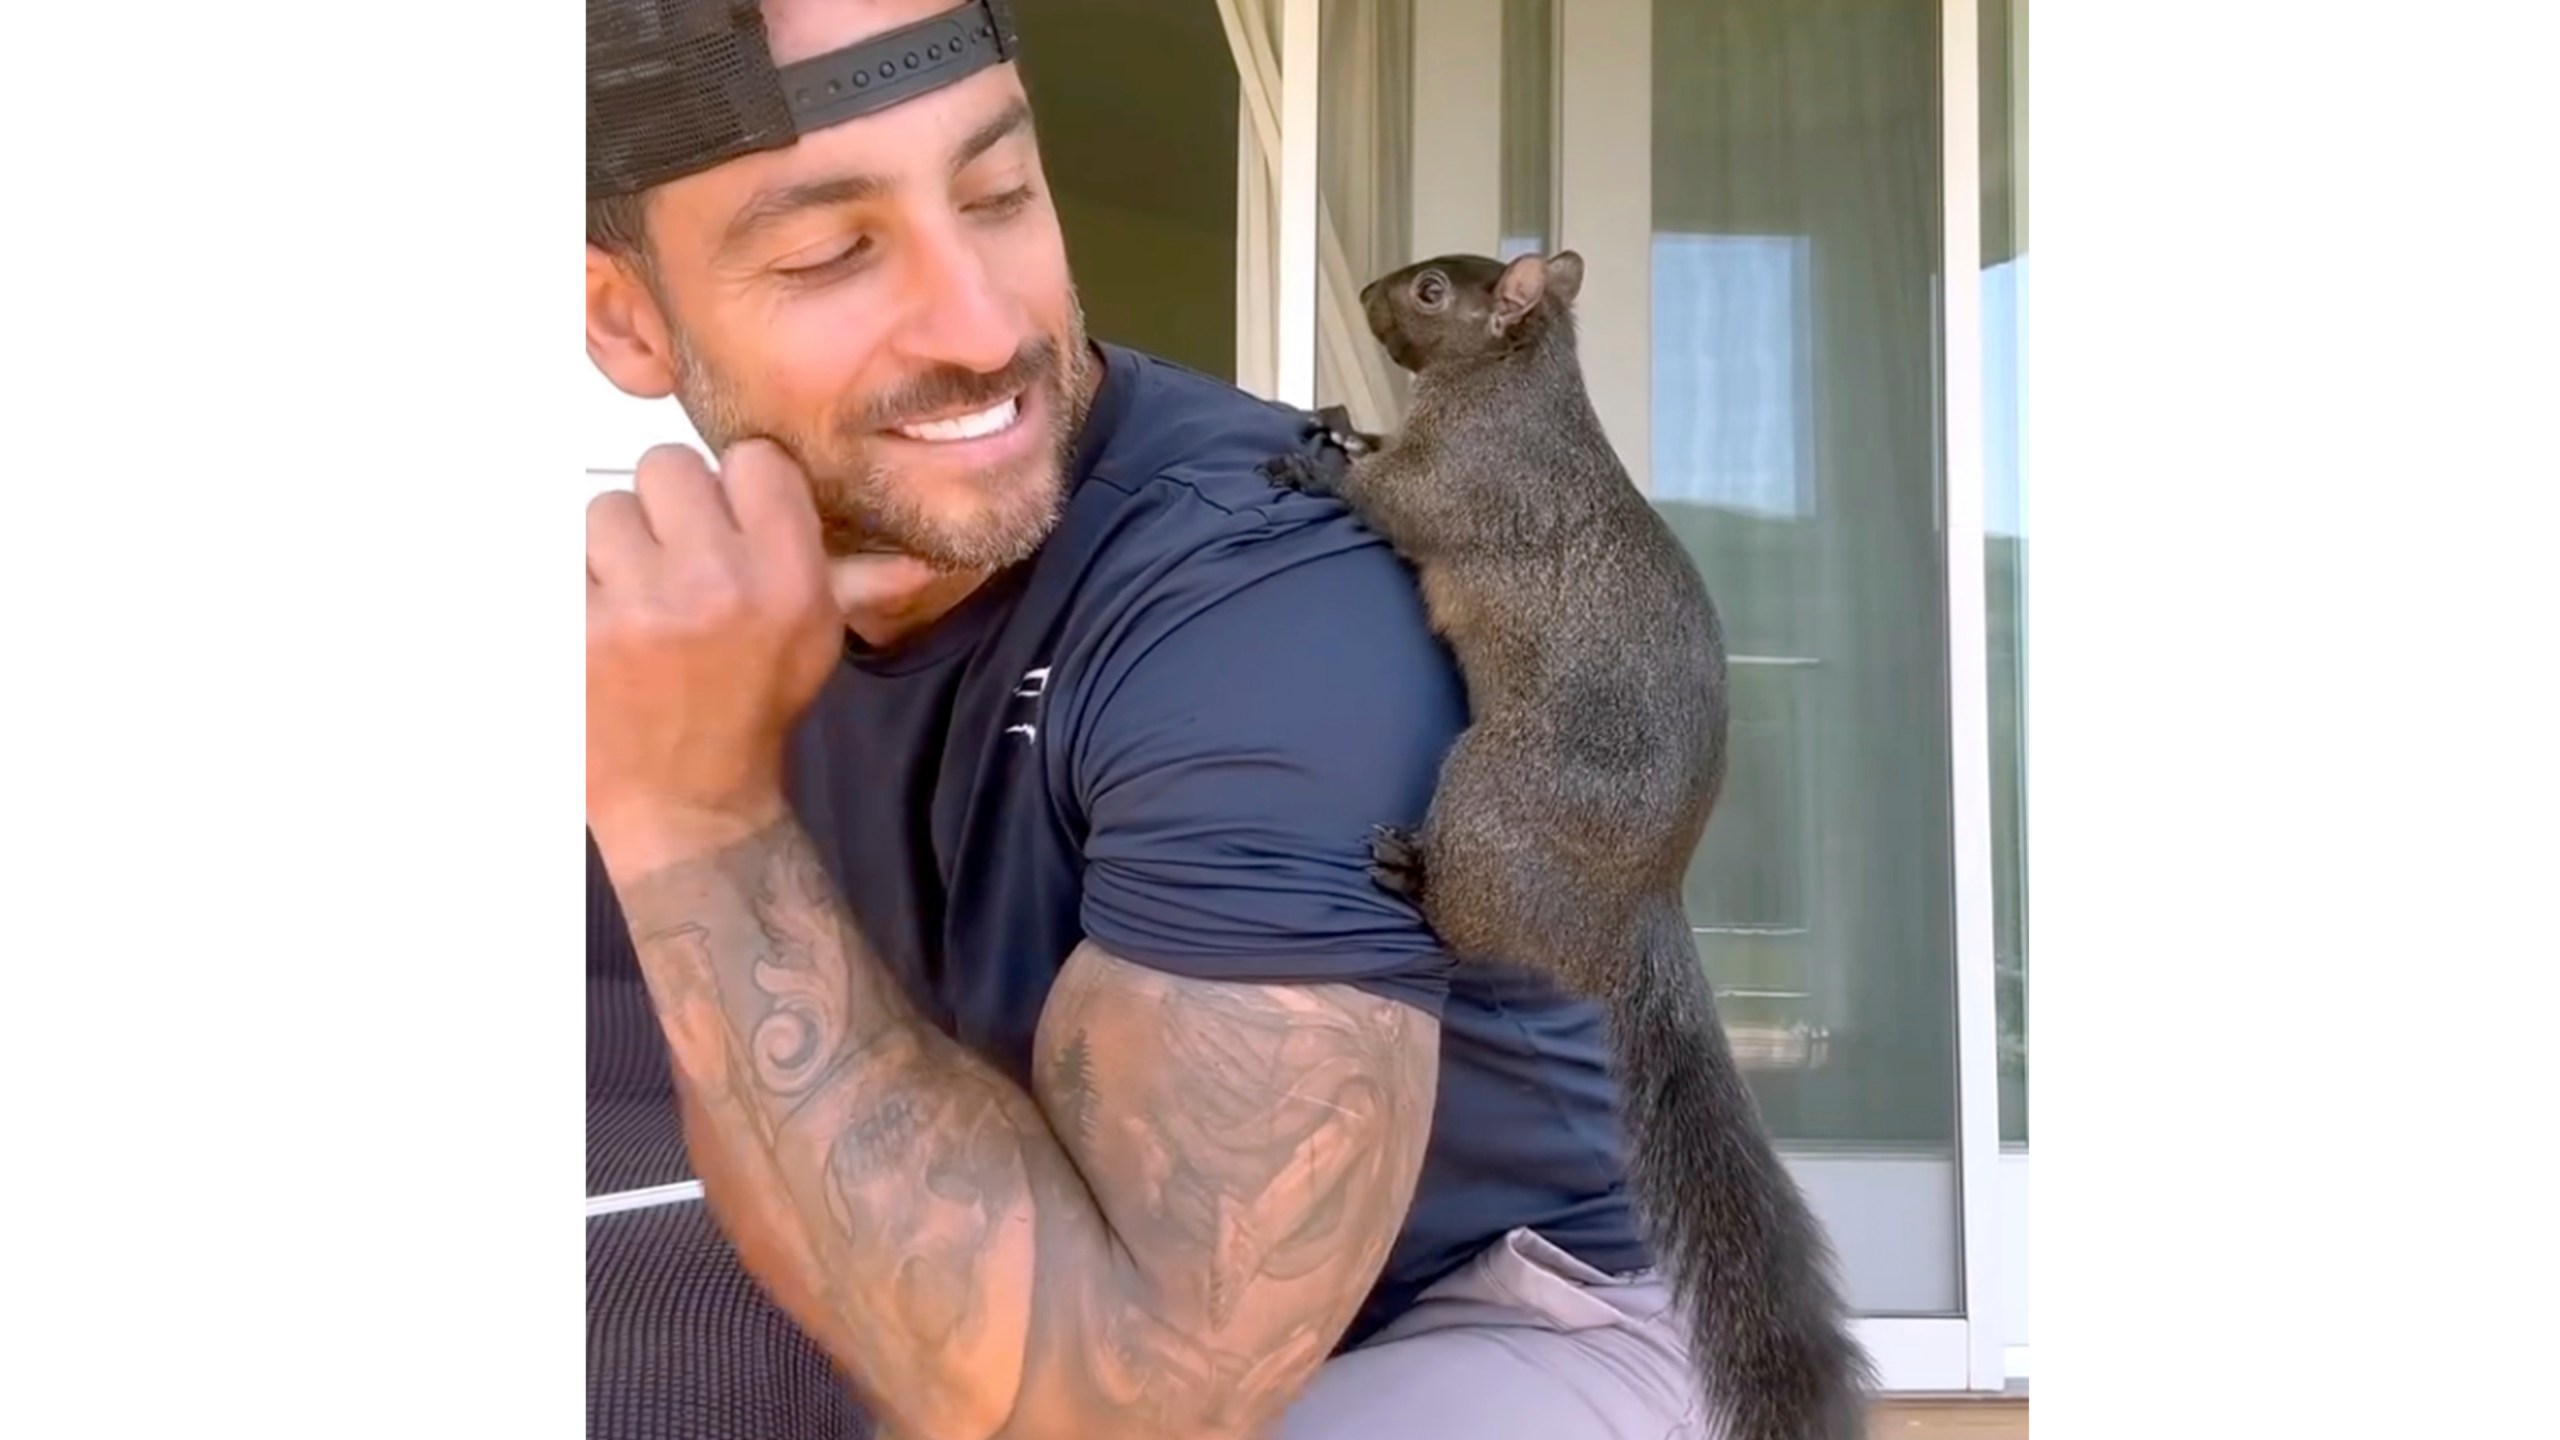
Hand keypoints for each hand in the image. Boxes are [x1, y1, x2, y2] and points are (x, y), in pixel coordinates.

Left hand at [586, 440, 842, 861]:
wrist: (686, 804)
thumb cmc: (753, 712)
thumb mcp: (817, 643)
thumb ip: (858, 581)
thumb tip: (925, 556)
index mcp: (789, 578)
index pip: (750, 459)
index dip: (734, 486)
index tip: (727, 521)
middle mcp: (718, 583)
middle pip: (666, 466)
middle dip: (665, 510)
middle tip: (670, 562)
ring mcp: (639, 605)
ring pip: (604, 507)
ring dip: (612, 548)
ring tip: (630, 599)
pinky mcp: (574, 630)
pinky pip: (560, 561)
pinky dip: (572, 589)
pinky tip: (596, 628)